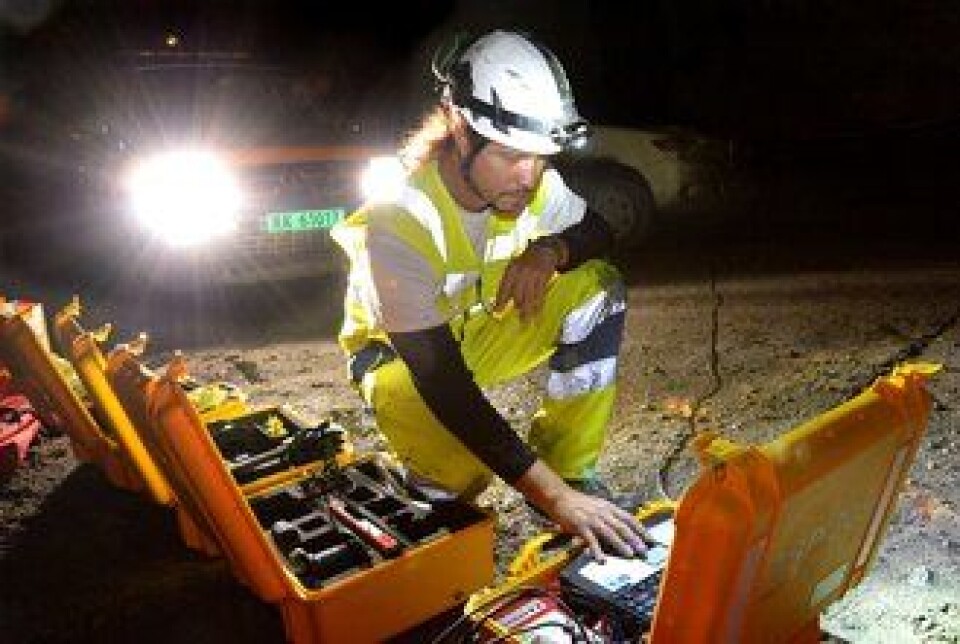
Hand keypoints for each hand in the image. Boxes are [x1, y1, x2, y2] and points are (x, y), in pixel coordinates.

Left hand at [494, 240, 565, 321]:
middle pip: (517, 293)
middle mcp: (521, 272)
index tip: (496, 311)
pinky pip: (540, 294)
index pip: (504, 287)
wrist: (543, 250)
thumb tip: (501, 301)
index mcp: (511, 269)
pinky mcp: (543, 277)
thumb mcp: (515, 268)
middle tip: (517, 319)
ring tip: (525, 321)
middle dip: (517, 307)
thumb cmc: (526, 263)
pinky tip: (537, 313)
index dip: (500, 300)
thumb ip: (509, 283)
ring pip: (529, 296)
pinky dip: (538, 305)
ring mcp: (533, 274)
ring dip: (527, 310)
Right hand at [514, 461, 649, 560]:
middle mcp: (603, 512)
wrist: (560, 496)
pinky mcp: (580, 526)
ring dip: (621, 545)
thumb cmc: (579, 503)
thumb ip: (609, 516)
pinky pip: (591, 540)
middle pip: (622, 527)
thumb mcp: (598, 505)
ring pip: (610, 533)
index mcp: (609, 507)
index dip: (641, 529)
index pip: (629, 518)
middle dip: (635, 539)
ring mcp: (592, 519)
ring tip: (630, 555)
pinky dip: (597, 550)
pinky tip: (602, 560)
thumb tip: (623, 528)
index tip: (650, 539)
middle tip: (644, 551)